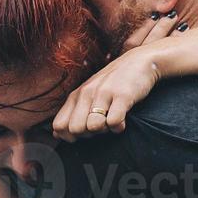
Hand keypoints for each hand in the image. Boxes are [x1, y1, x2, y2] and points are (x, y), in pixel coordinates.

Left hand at [53, 12, 186, 140]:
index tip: (85, 132)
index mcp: (76, 95)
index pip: (59, 126)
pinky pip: (114, 122)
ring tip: (112, 121)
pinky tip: (123, 120)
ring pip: (93, 127)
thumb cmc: (113, 83)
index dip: (71, 136)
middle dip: (89, 135)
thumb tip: (57, 135)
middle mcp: (86, 93)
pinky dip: (119, 127)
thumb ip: (72, 112)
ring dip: (104, 131)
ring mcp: (103, 93)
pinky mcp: (122, 95)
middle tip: (101, 125)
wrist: (140, 61)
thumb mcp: (88, 94)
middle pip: (75, 129)